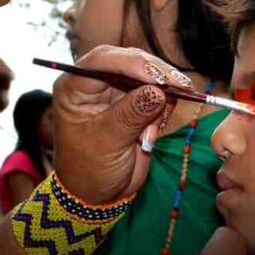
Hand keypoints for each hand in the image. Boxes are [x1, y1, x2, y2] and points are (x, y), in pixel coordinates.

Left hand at [50, 45, 188, 203]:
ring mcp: (114, 91)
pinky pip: (156, 92)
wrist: (98, 194)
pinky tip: (153, 133)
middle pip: (127, 61)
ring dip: (160, 96)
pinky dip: (162, 108)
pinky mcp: (133, 101)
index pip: (102, 61)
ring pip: (146, 75)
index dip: (131, 63)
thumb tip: (158, 92)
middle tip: (180, 87)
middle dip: (154, 74)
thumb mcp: (107, 142)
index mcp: (74, 87)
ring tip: (153, 130)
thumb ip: (131, 114)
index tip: (158, 77)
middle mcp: (93, 83)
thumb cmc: (89, 169)